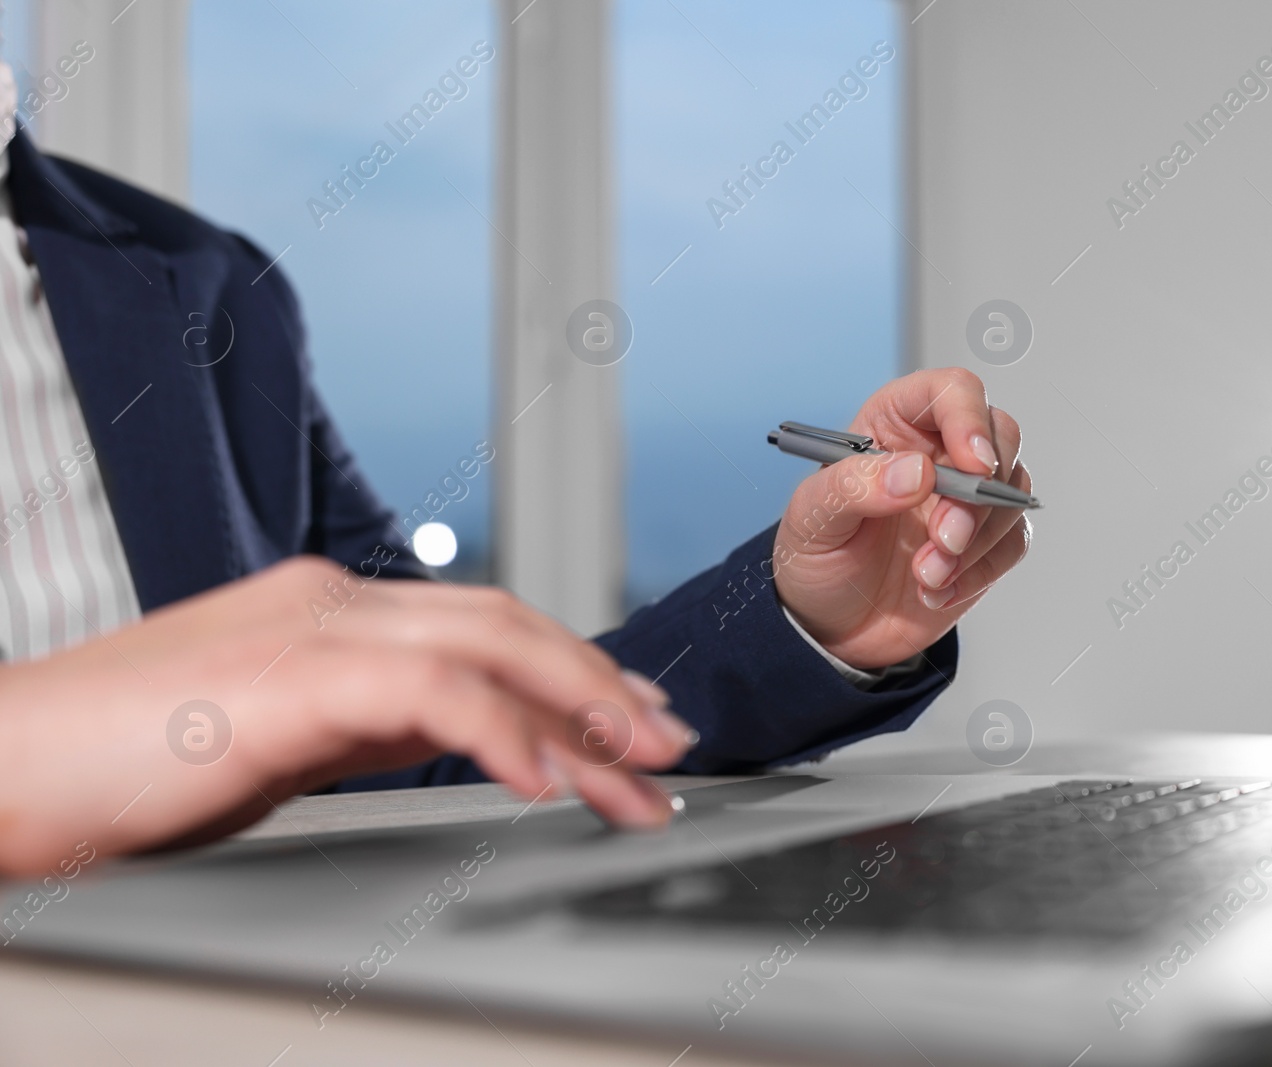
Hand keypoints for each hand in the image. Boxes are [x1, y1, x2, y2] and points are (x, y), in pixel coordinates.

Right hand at [0, 557, 696, 875]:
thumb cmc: (116, 764)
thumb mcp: (279, 742)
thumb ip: (369, 726)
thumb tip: (458, 740)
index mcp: (333, 612)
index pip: (485, 628)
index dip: (571, 672)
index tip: (626, 723)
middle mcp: (336, 603)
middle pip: (507, 625)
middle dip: (600, 687)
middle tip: (666, 749)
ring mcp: (314, 630)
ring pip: (490, 647)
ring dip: (579, 712)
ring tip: (639, 776)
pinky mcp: (289, 679)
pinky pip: (430, 694)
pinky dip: (501, 734)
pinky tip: (546, 783)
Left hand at [773, 367, 1031, 669]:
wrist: (831, 627)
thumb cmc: (816, 560)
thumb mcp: (810, 520)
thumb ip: (852, 487)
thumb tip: (914, 471)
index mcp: (893, 425)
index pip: (951, 391)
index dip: (969, 419)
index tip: (972, 466)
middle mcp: (937, 452)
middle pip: (999, 436)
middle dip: (978, 495)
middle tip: (943, 539)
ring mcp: (966, 496)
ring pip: (1010, 492)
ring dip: (974, 543)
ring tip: (925, 575)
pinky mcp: (985, 541)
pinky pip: (1012, 542)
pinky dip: (979, 571)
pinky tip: (935, 590)